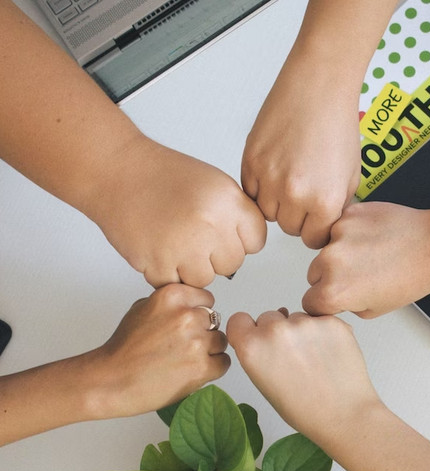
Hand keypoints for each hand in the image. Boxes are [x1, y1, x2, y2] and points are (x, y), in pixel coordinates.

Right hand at [89, 138, 266, 287]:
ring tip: (175, 242)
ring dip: (191, 268)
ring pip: (205, 279)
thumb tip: (248, 245)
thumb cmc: (164, 175)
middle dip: (216, 255)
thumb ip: (236, 214)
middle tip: (194, 237)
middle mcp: (210, 224)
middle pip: (232, 264)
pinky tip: (159, 248)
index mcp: (228, 201)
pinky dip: (167, 273)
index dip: (241, 240)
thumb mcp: (215, 183)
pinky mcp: (158, 264)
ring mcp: (184, 246)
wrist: (118, 171)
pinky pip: (176, 285)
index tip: (226, 234)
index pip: (256, 241)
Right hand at [89, 284, 229, 418]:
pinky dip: (212, 369)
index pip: (207, 299)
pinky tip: (193, 371)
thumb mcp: (142, 307)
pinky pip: (223, 363)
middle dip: (204, 333)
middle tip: (184, 346)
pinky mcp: (201, 367)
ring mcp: (196, 342)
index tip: (189, 324)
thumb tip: (192, 304)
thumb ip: (171, 302)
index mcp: (173, 296)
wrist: (111, 381)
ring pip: (221, 342)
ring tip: (186, 360)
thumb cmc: (123, 348)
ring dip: (210, 351)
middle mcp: (187, 316)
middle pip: (215, 321)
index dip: (199, 313)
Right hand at [226, 309, 378, 444]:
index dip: (248, 330)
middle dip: (276, 331)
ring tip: (314, 359)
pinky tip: (329, 354)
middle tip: (292, 357)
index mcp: (252, 347)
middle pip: (268, 316)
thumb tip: (264, 330)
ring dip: (301, 331)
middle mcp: (275, 330)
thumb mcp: (263, 383)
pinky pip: (319, 318)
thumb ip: (257, 353)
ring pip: (296, 317)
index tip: (257, 339)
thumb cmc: (304, 409)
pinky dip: (323, 331)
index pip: (238, 320)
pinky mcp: (330, 320)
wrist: (344, 415)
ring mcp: (304, 322)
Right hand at [241, 57, 360, 248]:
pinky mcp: (250, 162)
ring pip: (267, 213)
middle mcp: (294, 194)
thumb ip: (336, 206)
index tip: (315, 219)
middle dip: (297, 216)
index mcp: (324, 201)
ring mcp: (269, 179)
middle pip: (289, 228)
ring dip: (277, 203)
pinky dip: (260, 187)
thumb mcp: (351, 175)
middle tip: (303, 192)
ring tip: (289, 178)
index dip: (315, 228)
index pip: (313, 239)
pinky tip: (275, 169)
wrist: (318, 86)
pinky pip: (250, 192)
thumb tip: (323, 225)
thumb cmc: (337, 123)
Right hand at [302, 202, 429, 317]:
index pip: (309, 302)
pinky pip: (338, 228)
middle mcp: (330, 262)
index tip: (334, 298)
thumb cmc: (411, 277)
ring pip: (324, 249)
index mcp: (334, 292)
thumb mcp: (373, 310)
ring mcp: (337, 235)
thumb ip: (344, 304)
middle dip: (329, 276)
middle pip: (313, 274)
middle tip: (358, 275)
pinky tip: (370, 238)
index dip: (323, 303)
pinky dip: (350, 233)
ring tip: (369, 254)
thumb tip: (332, 296)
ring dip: (339, 253)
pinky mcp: (347, 215)